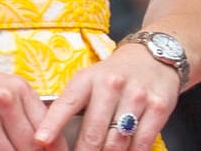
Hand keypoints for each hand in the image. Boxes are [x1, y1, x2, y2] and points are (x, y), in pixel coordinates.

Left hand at [36, 43, 180, 150]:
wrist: (152, 57)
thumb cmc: (112, 77)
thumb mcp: (87, 82)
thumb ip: (69, 108)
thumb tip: (48, 141)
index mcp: (88, 79)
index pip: (67, 104)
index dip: (52, 125)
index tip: (41, 141)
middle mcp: (112, 84)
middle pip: (94, 133)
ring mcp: (137, 95)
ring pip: (117, 142)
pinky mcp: (158, 106)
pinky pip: (141, 142)